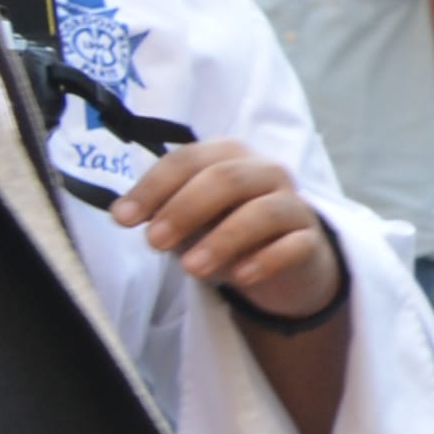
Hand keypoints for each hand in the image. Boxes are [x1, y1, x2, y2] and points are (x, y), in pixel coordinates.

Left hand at [111, 141, 344, 321]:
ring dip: (223, 240)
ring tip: (191, 269)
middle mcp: (265, 171)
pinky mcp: (312, 240)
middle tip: (154, 242)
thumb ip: (159, 211)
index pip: (188, 160)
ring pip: (263, 211)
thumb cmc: (224, 229)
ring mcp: (293, 204)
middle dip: (184, 209)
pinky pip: (293, 246)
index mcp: (228, 156)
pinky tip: (239, 278)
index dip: (153, 187)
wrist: (281, 263)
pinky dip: (265, 260)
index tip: (122, 218)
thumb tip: (122, 213)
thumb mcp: (187, 217)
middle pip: (226, 179)